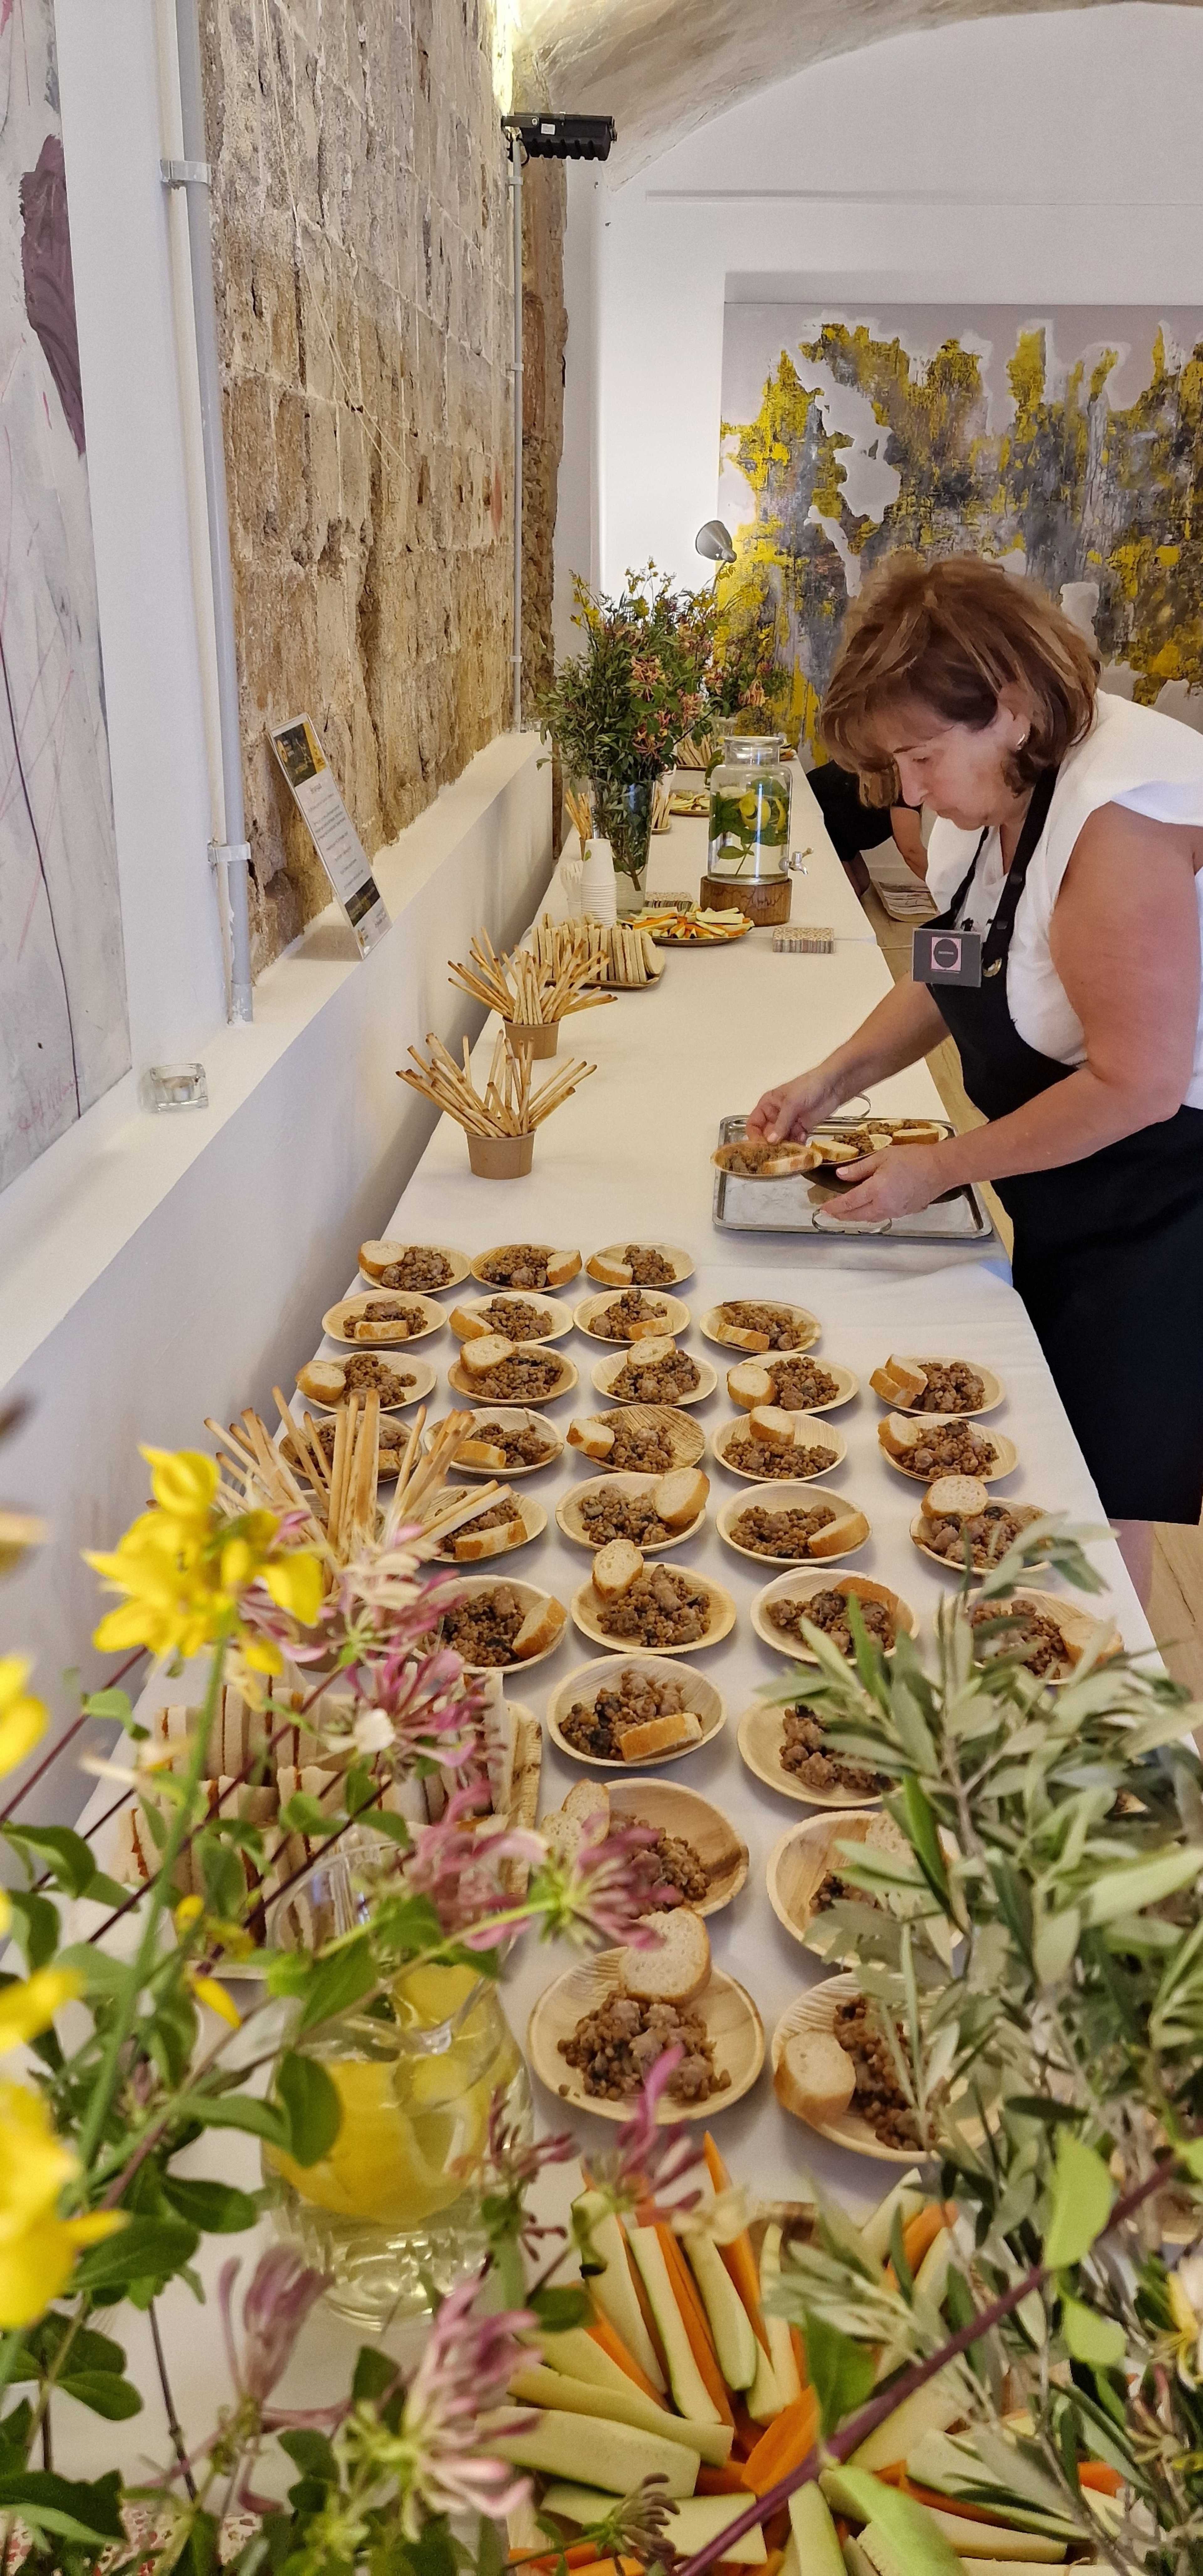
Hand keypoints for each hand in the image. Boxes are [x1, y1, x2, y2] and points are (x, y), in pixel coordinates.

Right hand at [746, 1069, 836, 1142]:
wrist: (833, 1086)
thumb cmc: (809, 1086)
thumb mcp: (792, 1103)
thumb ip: (781, 1123)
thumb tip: (771, 1141)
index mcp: (768, 1105)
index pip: (753, 1124)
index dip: (754, 1136)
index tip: (760, 1147)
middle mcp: (776, 1116)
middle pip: (766, 1136)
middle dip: (771, 1145)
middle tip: (776, 1154)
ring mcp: (789, 1123)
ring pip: (781, 1141)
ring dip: (785, 1147)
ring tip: (791, 1150)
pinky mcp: (802, 1129)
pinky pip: (795, 1141)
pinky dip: (798, 1145)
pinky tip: (803, 1140)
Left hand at [829, 1144, 944, 1221]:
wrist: (940, 1168)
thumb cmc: (914, 1158)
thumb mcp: (882, 1157)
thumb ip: (860, 1168)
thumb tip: (841, 1175)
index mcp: (877, 1190)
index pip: (849, 1202)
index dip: (834, 1206)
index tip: (823, 1208)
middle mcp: (884, 1205)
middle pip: (857, 1215)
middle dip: (841, 1215)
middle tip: (830, 1213)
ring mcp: (895, 1211)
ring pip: (869, 1218)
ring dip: (856, 1216)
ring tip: (846, 1212)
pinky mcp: (904, 1212)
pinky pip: (882, 1216)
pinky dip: (871, 1214)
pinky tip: (868, 1208)